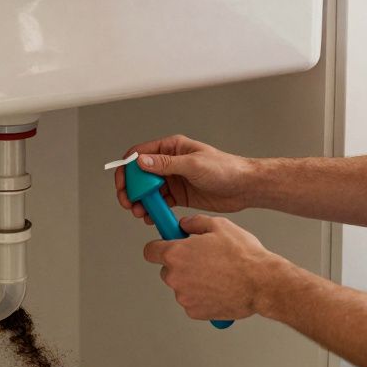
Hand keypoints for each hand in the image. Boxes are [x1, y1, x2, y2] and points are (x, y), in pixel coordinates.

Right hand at [115, 134, 253, 223]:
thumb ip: (166, 164)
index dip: (127, 169)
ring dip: (141, 202)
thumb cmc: (225, 168)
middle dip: (131, 190)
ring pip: (148, 191)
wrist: (244, 187)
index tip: (122, 185)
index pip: (140, 155)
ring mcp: (174, 180)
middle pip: (140, 175)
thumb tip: (142, 162)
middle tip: (128, 203)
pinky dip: (153, 210)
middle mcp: (169, 163)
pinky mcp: (180, 196)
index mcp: (171, 148)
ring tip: (140, 213)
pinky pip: (160, 203)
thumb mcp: (194, 165)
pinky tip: (152, 217)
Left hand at [142, 213, 283, 320]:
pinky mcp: (194, 312)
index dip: (158, 247)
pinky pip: (192, 302)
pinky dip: (202, 297)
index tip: (165, 247)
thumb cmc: (244, 256)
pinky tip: (219, 288)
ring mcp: (184, 297)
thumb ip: (194, 223)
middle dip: (180, 265)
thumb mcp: (219, 225)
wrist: (262, 284)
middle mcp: (175, 277)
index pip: (150, 251)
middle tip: (202, 260)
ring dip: (192, 281)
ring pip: (181, 286)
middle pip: (166, 270)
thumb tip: (184, 225)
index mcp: (176, 254)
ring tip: (217, 274)